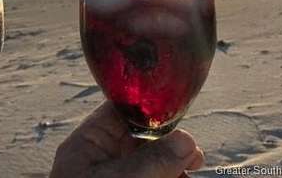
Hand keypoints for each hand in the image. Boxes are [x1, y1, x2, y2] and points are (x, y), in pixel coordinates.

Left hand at [50, 101, 203, 177]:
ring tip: (190, 171)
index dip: (147, 110)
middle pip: (143, 140)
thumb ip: (150, 161)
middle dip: (170, 144)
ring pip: (155, 164)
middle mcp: (105, 160)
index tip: (178, 116)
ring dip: (176, 165)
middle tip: (192, 155)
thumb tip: (187, 141)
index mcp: (89, 145)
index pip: (119, 113)